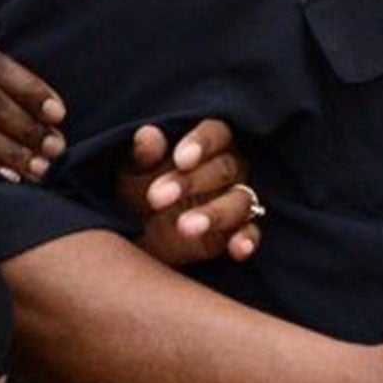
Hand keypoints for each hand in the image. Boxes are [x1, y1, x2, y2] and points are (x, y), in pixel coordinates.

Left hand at [116, 119, 260, 265]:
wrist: (137, 235)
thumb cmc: (136, 191)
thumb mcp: (131, 173)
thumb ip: (143, 154)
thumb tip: (149, 134)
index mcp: (206, 146)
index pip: (215, 133)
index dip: (202, 143)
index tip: (180, 159)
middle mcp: (228, 169)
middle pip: (225, 168)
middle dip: (192, 183)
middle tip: (155, 198)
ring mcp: (236, 201)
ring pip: (240, 200)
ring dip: (216, 213)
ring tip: (185, 227)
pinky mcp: (237, 232)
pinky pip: (251, 232)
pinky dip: (247, 240)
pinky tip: (237, 249)